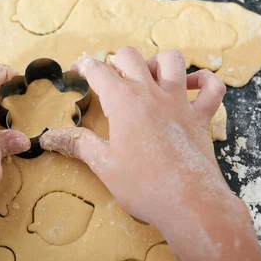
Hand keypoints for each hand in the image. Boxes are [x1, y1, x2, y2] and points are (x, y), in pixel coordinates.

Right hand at [40, 47, 232, 227]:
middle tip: (110, 78)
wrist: (189, 203)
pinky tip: (192, 86)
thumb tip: (48, 137)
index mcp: (123, 101)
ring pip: (172, 60)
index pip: (99, 71)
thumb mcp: (103, 164)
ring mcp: (180, 102)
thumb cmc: (143, 185)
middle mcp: (151, 93)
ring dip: (157, 62)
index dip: (84, 66)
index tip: (78, 69)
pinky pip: (212, 87)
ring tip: (148, 76)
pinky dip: (204, 81)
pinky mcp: (201, 117)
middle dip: (116, 61)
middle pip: (131, 56)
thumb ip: (77, 144)